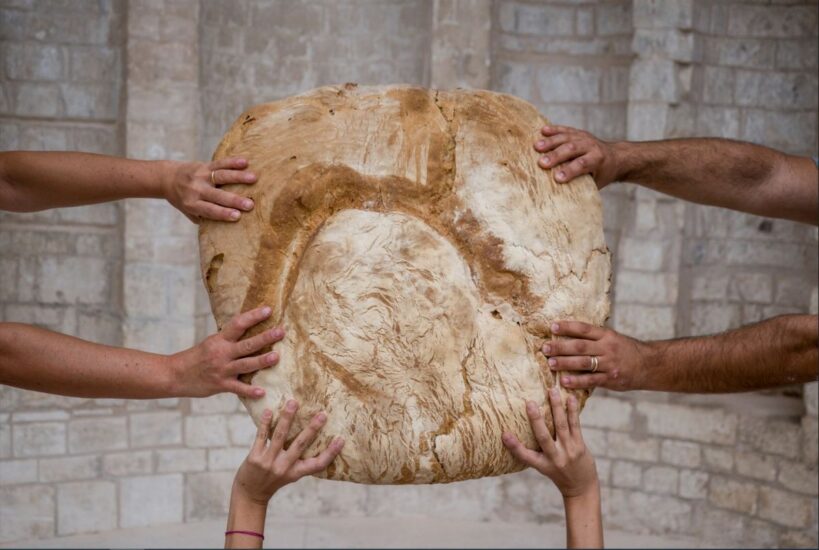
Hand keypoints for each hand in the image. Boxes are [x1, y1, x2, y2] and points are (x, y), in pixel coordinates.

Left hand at [162, 157, 256, 222]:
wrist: (166, 178)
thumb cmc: (182, 199)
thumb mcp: (188, 212)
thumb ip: (203, 217)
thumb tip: (226, 227)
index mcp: (192, 204)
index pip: (209, 210)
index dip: (223, 213)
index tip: (238, 216)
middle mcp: (196, 189)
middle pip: (218, 195)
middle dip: (234, 200)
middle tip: (250, 205)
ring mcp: (201, 176)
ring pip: (222, 176)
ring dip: (239, 177)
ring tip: (254, 178)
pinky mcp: (204, 165)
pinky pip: (220, 163)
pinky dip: (232, 162)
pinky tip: (245, 162)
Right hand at [168, 306, 283, 398]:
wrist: (175, 375)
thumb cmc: (196, 357)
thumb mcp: (211, 343)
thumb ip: (229, 339)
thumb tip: (249, 328)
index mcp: (220, 340)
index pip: (238, 324)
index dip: (253, 316)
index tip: (268, 310)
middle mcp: (222, 353)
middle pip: (246, 344)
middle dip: (265, 338)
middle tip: (281, 332)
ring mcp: (222, 369)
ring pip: (245, 364)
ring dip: (261, 361)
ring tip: (276, 357)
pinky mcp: (220, 385)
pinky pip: (238, 388)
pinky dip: (249, 391)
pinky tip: (262, 392)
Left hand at [232, 400, 344, 504]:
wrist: (250, 494)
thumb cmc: (273, 480)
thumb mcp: (290, 475)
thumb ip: (299, 459)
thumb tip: (312, 435)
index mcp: (296, 473)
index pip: (318, 464)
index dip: (330, 453)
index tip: (341, 439)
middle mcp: (284, 468)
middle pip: (300, 445)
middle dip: (312, 429)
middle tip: (322, 414)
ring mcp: (268, 462)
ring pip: (280, 436)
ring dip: (287, 418)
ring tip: (293, 402)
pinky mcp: (254, 457)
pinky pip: (261, 436)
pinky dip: (265, 423)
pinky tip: (269, 411)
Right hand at [502, 388, 596, 497]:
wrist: (582, 488)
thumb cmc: (559, 474)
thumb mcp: (545, 467)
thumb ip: (537, 451)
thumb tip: (524, 429)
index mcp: (542, 465)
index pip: (525, 456)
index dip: (514, 446)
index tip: (504, 434)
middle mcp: (554, 458)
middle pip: (543, 437)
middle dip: (536, 419)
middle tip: (529, 403)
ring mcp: (568, 451)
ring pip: (561, 426)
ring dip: (556, 407)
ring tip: (552, 391)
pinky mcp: (580, 446)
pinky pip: (575, 425)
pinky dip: (572, 411)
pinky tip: (570, 398)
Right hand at [533, 125, 620, 187]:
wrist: (616, 156)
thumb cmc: (602, 174)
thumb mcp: (597, 182)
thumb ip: (582, 184)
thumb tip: (563, 197)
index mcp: (598, 159)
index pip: (582, 164)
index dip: (570, 171)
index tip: (557, 178)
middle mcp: (592, 146)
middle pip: (572, 149)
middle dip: (556, 156)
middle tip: (541, 163)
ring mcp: (584, 137)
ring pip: (566, 137)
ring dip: (550, 142)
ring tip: (536, 147)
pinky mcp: (578, 132)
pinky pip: (565, 130)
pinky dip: (553, 130)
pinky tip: (542, 131)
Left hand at [543, 321, 649, 391]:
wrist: (649, 365)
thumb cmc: (625, 350)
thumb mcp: (612, 338)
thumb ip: (594, 337)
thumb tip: (567, 334)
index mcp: (606, 335)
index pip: (584, 329)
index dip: (567, 327)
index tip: (552, 327)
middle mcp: (607, 348)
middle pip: (580, 346)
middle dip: (560, 347)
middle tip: (545, 348)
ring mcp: (609, 364)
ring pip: (583, 363)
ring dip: (565, 363)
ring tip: (550, 363)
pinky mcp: (611, 379)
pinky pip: (591, 380)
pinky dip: (577, 381)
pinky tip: (564, 381)